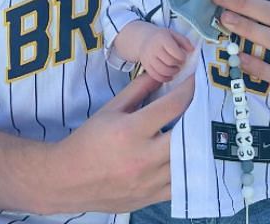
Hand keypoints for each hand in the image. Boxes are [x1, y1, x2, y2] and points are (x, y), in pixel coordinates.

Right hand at [40, 74, 193, 213]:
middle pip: (188, 134)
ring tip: (200, 130)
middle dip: (199, 117)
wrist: (65, 180)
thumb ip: (139, 89)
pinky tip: (189, 158)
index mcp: (130, 131)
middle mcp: (142, 157)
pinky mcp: (150, 197)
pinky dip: (188, 170)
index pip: (173, 105)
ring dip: (197, 144)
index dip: (189, 89)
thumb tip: (163, 72)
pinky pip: (180, 184)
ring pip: (189, 161)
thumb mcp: (110, 110)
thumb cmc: (88, 141)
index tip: (195, 81)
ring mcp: (148, 181)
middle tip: (203, 106)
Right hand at [139, 29, 193, 81]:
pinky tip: (170, 76)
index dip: (182, 57)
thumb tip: (192, 50)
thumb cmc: (162, 37)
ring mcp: (149, 58)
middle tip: (180, 63)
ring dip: (172, 72)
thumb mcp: (174, 34)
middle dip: (178, 64)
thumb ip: (184, 41)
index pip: (175, 52)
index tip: (183, 57)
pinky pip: (155, 75)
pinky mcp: (146, 66)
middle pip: (169, 62)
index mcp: (163, 39)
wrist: (144, 40)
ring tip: (176, 70)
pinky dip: (164, 78)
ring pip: (162, 70)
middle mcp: (154, 49)